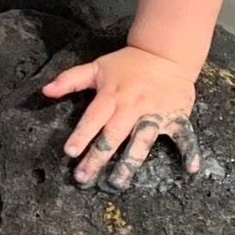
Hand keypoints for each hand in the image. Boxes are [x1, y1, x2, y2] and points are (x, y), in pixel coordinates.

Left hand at [43, 46, 203, 191]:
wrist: (166, 52)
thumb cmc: (128, 64)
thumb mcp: (96, 68)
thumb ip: (70, 80)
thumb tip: (44, 91)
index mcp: (111, 96)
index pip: (93, 118)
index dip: (81, 135)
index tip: (70, 152)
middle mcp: (132, 107)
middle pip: (113, 136)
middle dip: (97, 158)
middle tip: (84, 178)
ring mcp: (156, 113)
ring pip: (141, 141)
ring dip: (130, 163)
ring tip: (117, 182)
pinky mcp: (177, 116)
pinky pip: (185, 135)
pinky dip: (190, 151)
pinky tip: (190, 169)